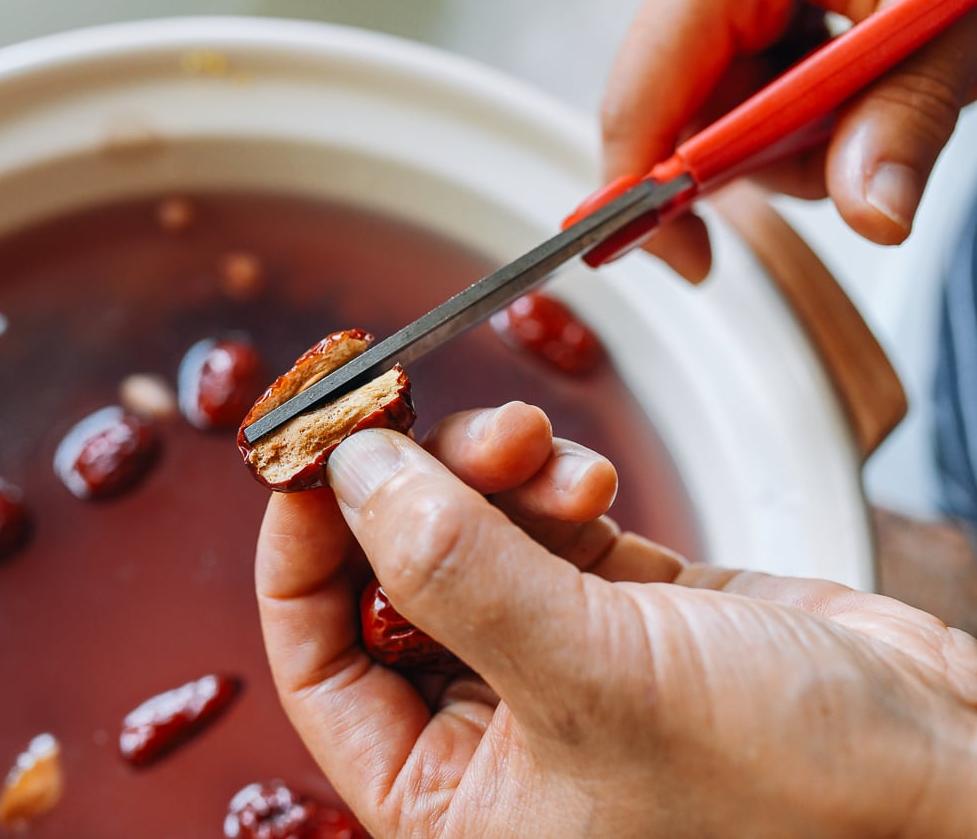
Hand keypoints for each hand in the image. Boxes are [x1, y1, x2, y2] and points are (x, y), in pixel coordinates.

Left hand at [255, 402, 976, 836]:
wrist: (941, 765)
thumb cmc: (786, 787)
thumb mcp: (592, 678)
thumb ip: (453, 571)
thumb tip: (348, 473)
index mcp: (445, 799)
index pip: (316, 660)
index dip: (296, 546)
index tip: (309, 445)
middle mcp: (484, 735)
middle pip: (385, 576)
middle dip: (409, 486)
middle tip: (417, 410)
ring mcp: (547, 660)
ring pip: (462, 532)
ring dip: (487, 469)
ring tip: (535, 446)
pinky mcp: (610, 605)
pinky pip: (537, 520)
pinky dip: (549, 482)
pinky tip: (586, 478)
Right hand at [602, 0, 976, 281]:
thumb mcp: (950, 18)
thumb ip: (906, 111)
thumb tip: (873, 213)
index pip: (640, 98)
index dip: (650, 191)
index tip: (695, 261)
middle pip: (683, 119)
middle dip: (770, 158)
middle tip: (861, 149)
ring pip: (726, 120)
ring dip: (805, 140)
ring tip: (888, 91)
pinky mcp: (759, 12)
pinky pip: (758, 96)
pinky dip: (814, 115)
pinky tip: (867, 81)